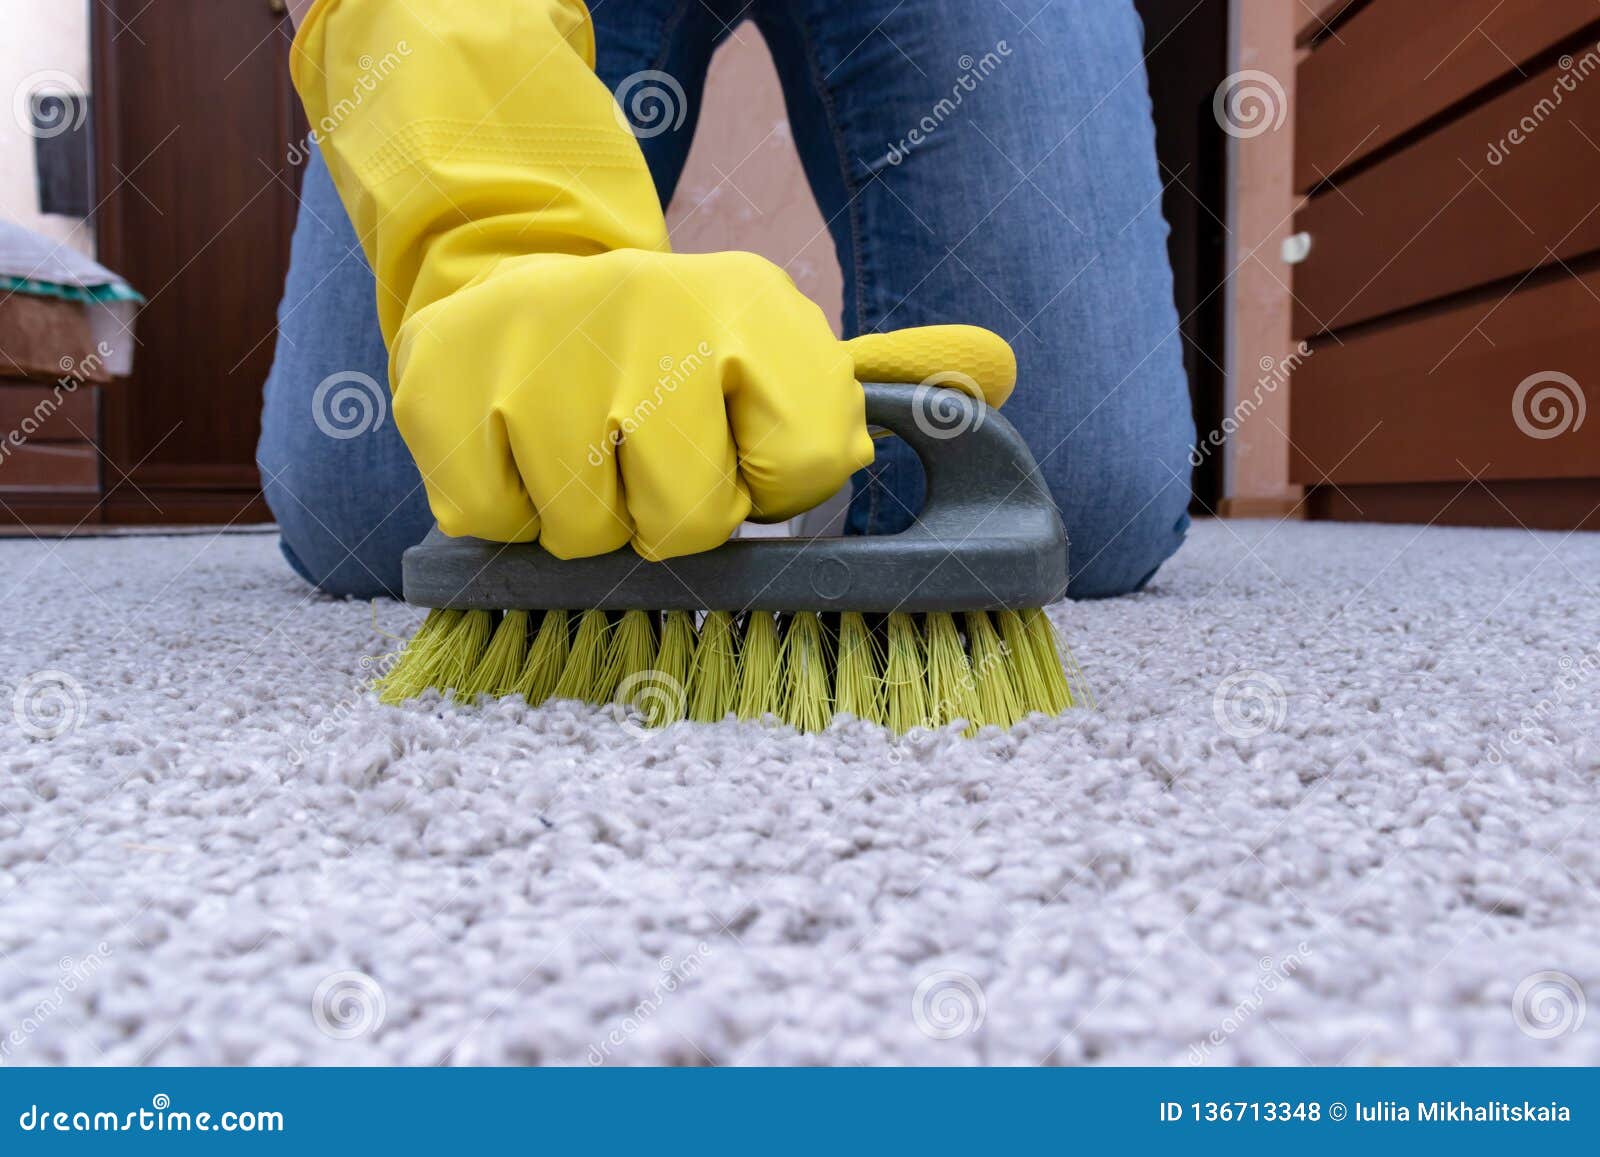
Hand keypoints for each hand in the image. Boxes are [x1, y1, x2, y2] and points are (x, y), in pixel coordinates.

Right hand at [392, 248, 1013, 559]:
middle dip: (673, 516)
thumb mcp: (778, 348)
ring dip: (587, 518)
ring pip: (587, 533)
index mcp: (756, 306)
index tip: (741, 452)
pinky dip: (505, 511)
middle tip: (652, 463)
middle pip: (692, 520)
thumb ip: (887, 375)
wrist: (518, 285)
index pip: (807, 468)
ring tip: (583, 448)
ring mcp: (542, 347)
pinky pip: (494, 523)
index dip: (771, 489)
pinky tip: (518, 448)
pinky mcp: (443, 386)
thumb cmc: (671, 354)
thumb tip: (997, 372)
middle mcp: (655, 309)